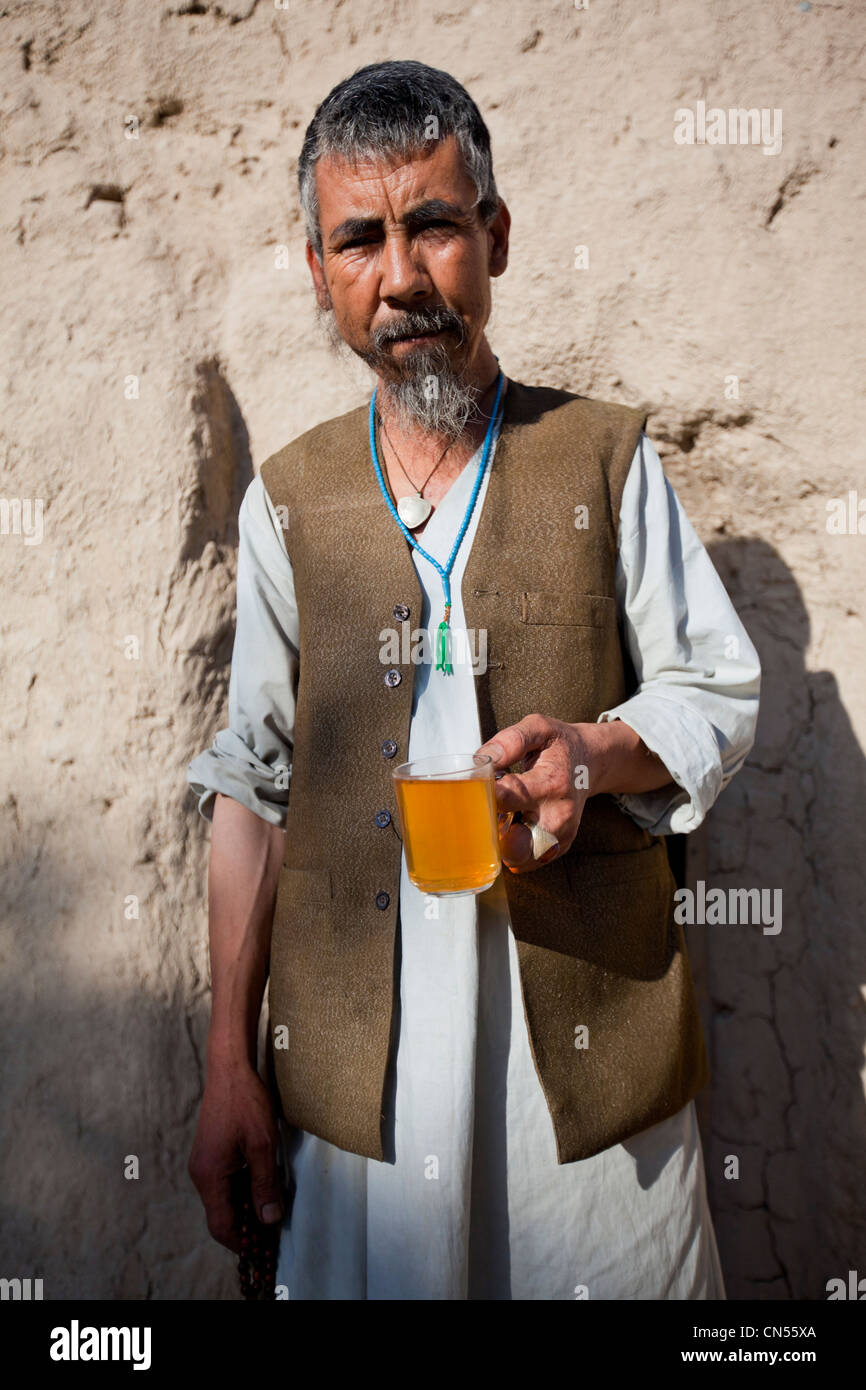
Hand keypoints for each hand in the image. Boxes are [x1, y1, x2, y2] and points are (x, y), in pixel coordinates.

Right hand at [188, 1061, 284, 1253]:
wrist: (230, 1070)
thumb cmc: (245, 1103)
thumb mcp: (262, 1145)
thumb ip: (265, 1183)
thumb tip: (269, 1219)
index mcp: (209, 1176)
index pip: (221, 1224)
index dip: (242, 1241)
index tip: (264, 1247)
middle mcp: (201, 1174)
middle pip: (222, 1214)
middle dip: (247, 1225)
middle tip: (273, 1228)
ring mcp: (204, 1164)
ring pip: (225, 1198)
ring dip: (246, 1206)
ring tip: (272, 1208)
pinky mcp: (211, 1155)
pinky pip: (225, 1183)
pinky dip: (242, 1190)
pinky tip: (263, 1186)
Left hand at [477, 713, 594, 873]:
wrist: (591, 762)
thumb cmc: (559, 745)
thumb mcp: (538, 728)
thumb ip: (510, 740)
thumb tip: (482, 760)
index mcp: (551, 783)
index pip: (506, 798)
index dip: (483, 794)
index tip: (476, 785)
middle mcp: (559, 815)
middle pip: (514, 843)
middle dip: (491, 830)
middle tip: (485, 808)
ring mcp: (561, 836)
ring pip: (519, 858)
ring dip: (501, 843)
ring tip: (500, 816)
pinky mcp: (558, 847)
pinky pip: (526, 862)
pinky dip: (511, 850)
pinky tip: (511, 827)